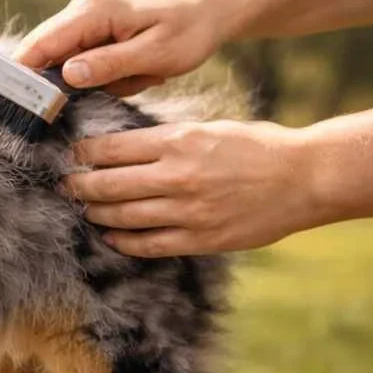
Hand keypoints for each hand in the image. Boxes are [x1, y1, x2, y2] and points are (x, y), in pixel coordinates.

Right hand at [12, 0, 242, 93]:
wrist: (213, 7)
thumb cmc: (190, 29)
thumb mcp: (155, 54)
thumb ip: (108, 64)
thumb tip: (66, 75)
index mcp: (91, 11)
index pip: (38, 45)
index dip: (24, 77)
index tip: (29, 109)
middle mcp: (81, 8)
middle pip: (47, 55)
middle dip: (72, 83)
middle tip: (116, 87)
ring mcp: (87, 17)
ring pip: (68, 62)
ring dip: (97, 80)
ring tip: (139, 75)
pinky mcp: (96, 28)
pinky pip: (86, 60)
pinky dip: (107, 73)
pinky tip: (137, 70)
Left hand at [65, 120, 323, 256]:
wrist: (306, 178)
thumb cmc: (258, 147)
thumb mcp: (209, 129)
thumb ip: (167, 140)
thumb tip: (122, 147)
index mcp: (178, 142)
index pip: (112, 149)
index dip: (84, 154)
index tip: (71, 155)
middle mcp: (177, 177)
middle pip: (107, 184)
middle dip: (79, 185)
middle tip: (65, 185)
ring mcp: (188, 211)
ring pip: (122, 216)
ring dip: (96, 213)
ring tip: (85, 209)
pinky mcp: (200, 238)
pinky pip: (148, 244)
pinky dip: (123, 241)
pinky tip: (111, 236)